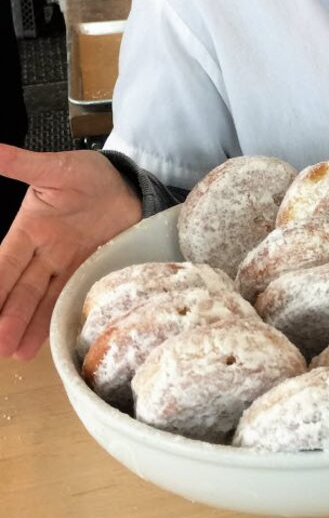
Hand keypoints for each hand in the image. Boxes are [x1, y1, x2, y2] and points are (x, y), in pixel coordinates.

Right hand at [0, 146, 141, 359]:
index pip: (5, 263)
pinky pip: (68, 297)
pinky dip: (55, 318)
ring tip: (15, 352)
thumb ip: (22, 164)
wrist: (127, 185)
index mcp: (29, 229)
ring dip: (27, 325)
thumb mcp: (55, 168)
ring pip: (41, 299)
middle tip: (0, 345)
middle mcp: (43, 252)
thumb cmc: (88, 174)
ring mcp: (65, 264)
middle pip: (21, 288)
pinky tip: (44, 341)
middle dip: (9, 316)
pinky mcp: (88, 271)